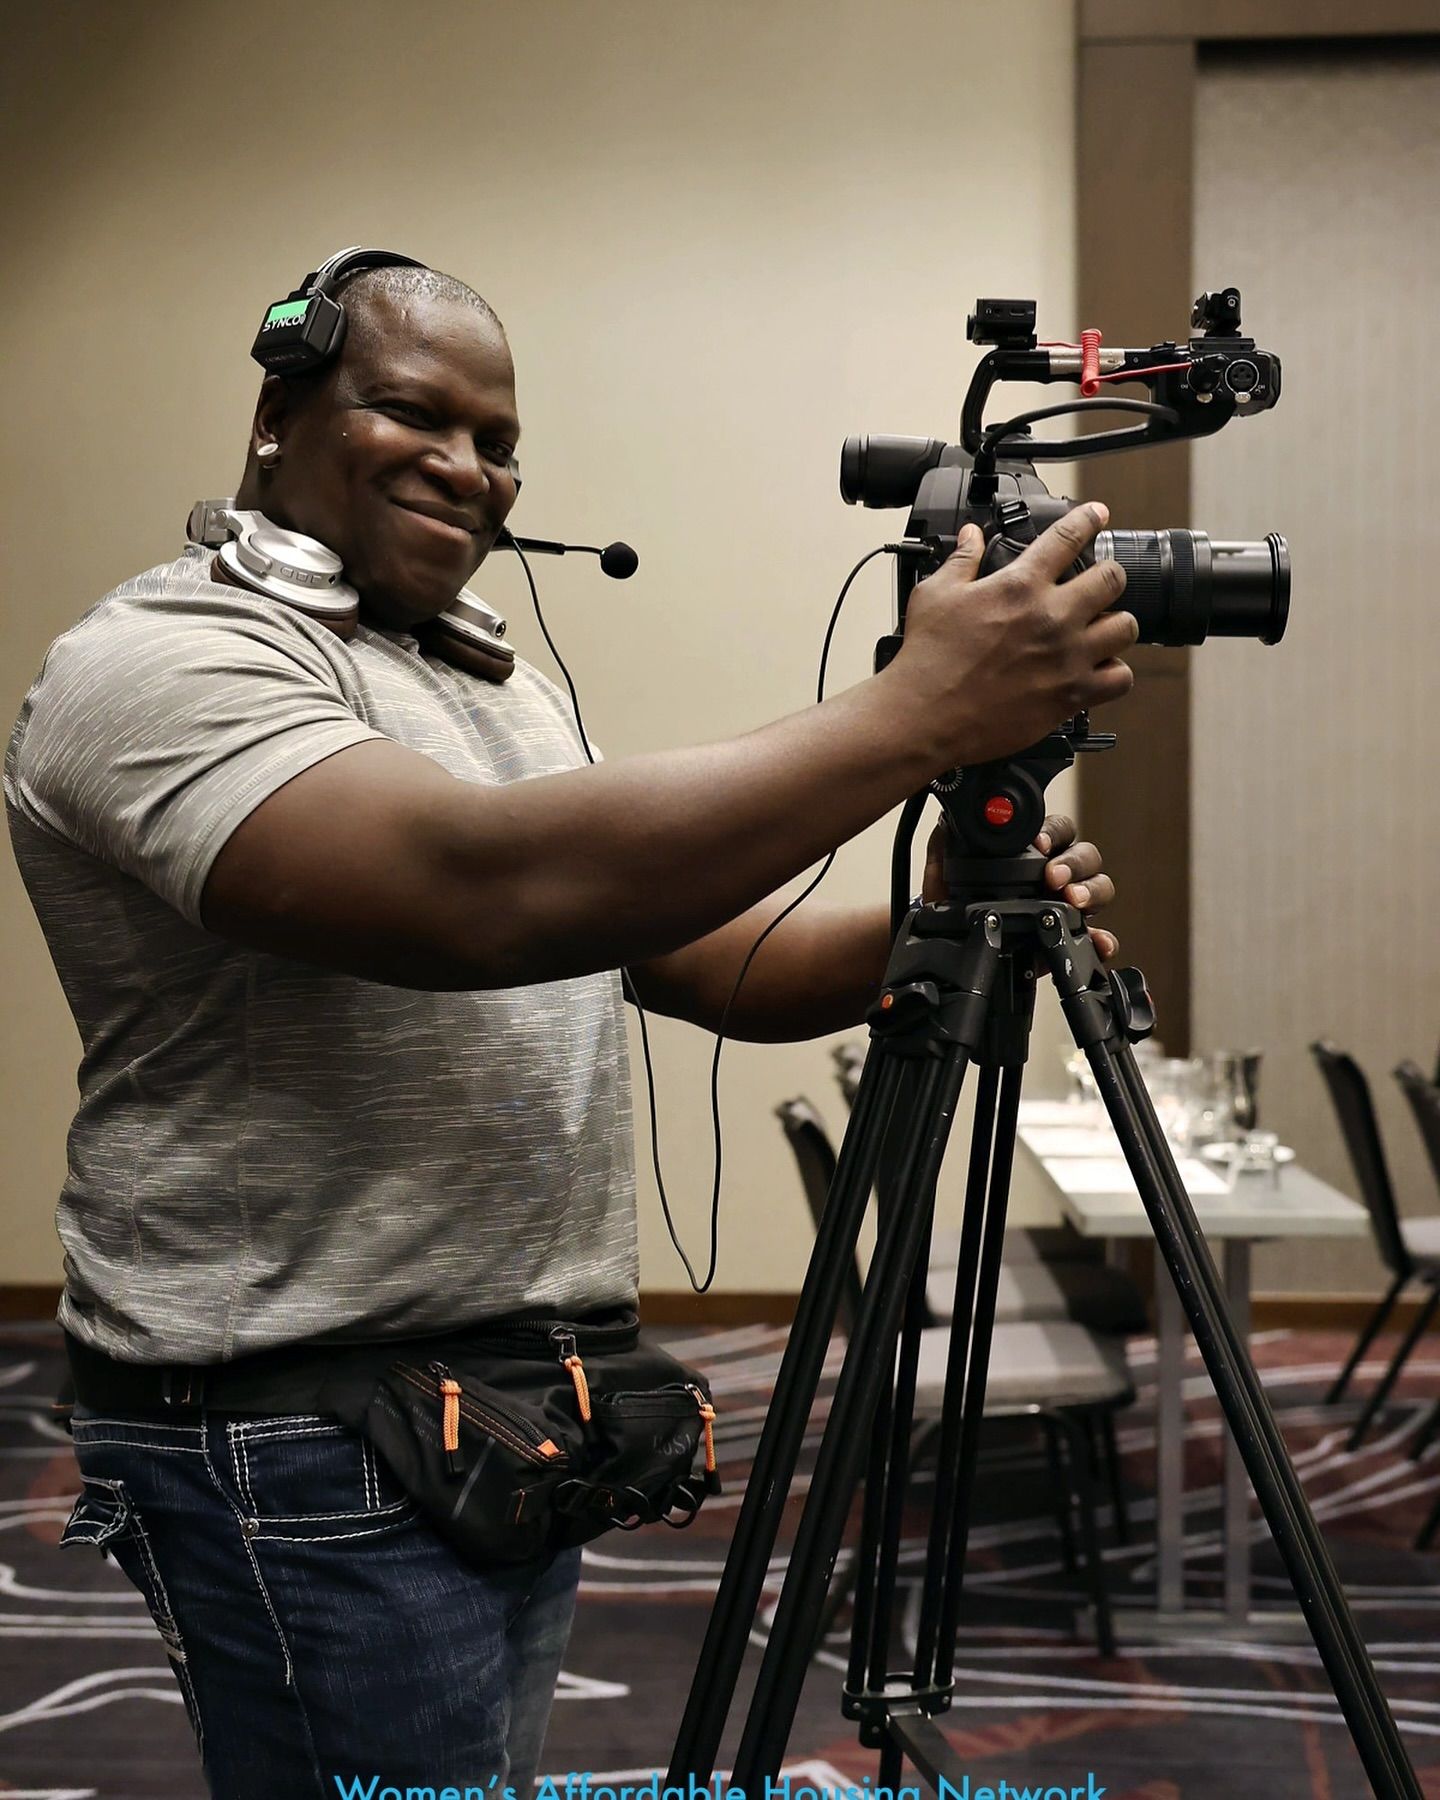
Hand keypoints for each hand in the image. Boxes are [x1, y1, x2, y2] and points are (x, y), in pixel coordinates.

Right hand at [895, 502, 1137, 770]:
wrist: (927, 717)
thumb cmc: (929, 660)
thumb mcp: (935, 596)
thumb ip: (961, 560)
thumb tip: (972, 535)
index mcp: (1020, 586)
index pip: (1069, 537)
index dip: (1089, 519)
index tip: (1097, 515)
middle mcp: (1052, 617)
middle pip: (1112, 579)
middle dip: (1108, 575)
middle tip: (1098, 583)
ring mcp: (1067, 657)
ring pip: (1126, 627)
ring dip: (1116, 623)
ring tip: (1102, 628)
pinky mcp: (1071, 695)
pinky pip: (1120, 678)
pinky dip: (1114, 672)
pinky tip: (1099, 669)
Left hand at [920, 811, 1118, 963]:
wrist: (956, 945)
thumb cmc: (959, 903)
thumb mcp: (947, 873)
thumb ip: (946, 844)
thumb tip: (946, 820)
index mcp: (1035, 852)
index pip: (1058, 830)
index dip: (1053, 832)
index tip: (1039, 843)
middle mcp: (1059, 873)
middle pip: (1085, 856)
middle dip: (1072, 864)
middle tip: (1053, 877)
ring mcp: (1069, 904)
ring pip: (1100, 887)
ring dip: (1091, 891)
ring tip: (1073, 900)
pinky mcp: (1073, 937)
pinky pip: (1098, 935)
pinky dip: (1103, 938)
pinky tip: (1098, 942)